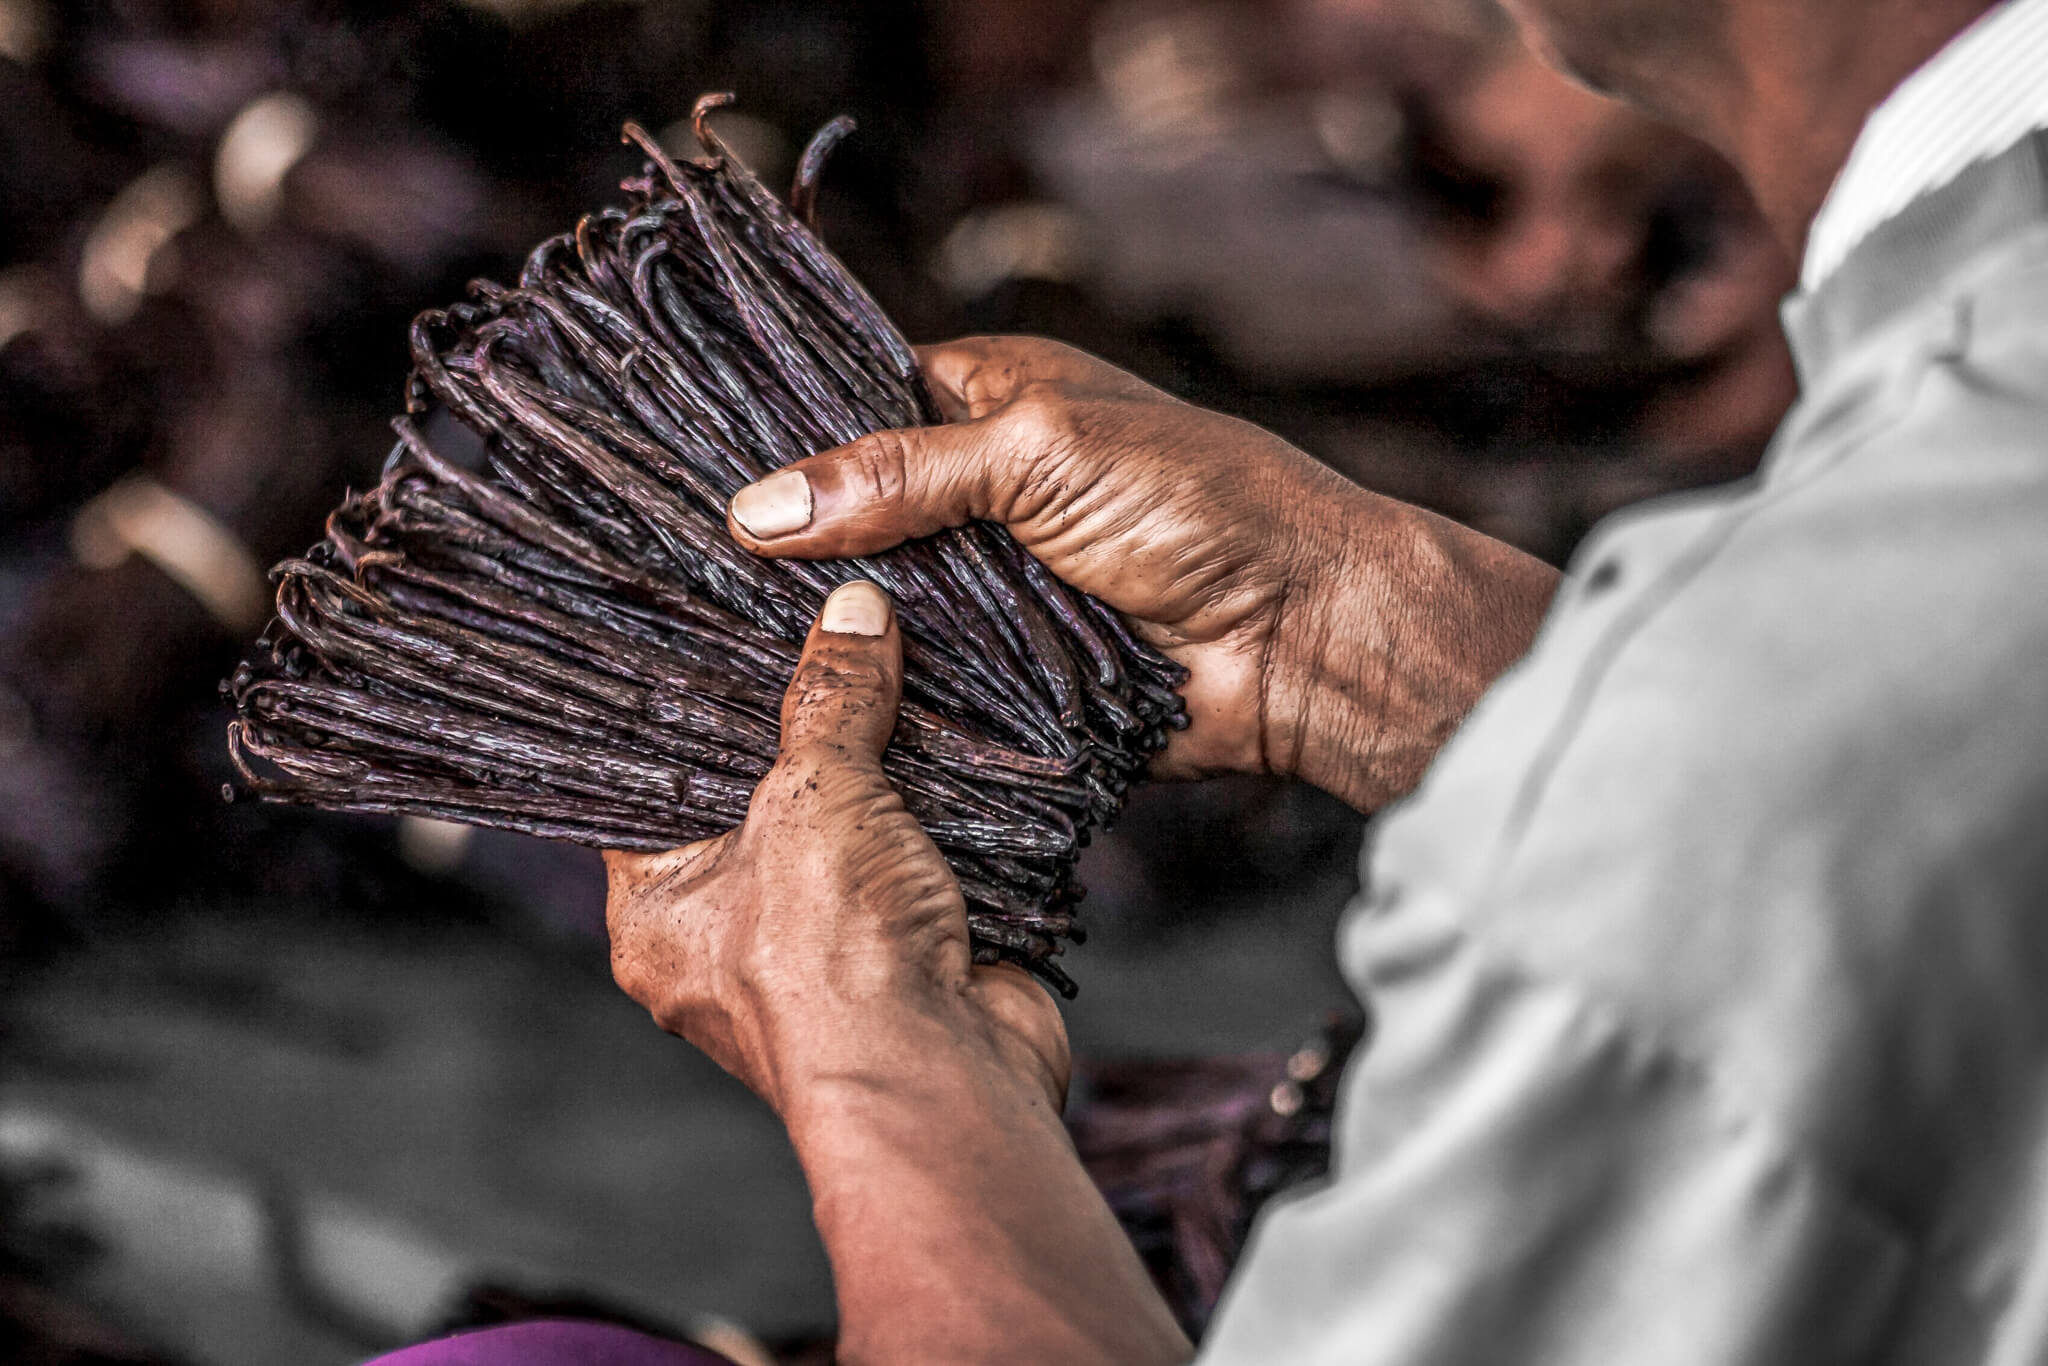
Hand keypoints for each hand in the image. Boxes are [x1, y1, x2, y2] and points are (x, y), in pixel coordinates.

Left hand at [605, 580, 1185, 1364]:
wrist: (945, 1079)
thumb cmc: (832, 967)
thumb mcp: (814, 797)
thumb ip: (830, 701)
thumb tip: (852, 614)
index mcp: (657, 915)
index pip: (650, 792)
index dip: (686, 715)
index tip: (718, 637)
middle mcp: (731, 939)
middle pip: (761, 803)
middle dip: (803, 732)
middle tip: (821, 635)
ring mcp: (825, 950)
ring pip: (848, 830)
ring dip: (884, 772)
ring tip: (898, 670)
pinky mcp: (908, 951)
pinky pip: (919, 860)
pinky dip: (944, 815)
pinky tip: (962, 744)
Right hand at [727, 336, 1556, 810]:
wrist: (1301, 637)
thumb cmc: (1202, 506)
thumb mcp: (1039, 454)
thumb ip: (899, 475)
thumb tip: (760, 507)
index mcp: (987, 403)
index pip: (853, 404)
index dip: (781, 436)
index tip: (682, 468)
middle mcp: (976, 494)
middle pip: (850, 517)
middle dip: (786, 546)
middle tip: (674, 570)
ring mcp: (987, 589)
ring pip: (875, 606)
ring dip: (825, 627)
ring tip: (703, 642)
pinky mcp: (1001, 674)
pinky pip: (917, 683)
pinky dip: (874, 693)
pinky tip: (791, 703)